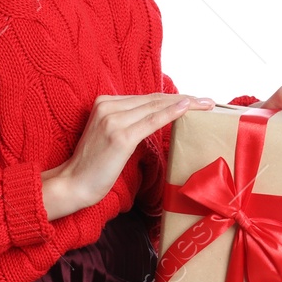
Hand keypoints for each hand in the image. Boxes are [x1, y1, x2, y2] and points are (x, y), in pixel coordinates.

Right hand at [41, 92, 214, 219]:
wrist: (73, 184)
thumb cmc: (92, 166)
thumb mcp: (108, 137)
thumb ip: (126, 123)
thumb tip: (153, 120)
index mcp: (104, 103)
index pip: (146, 98)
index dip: (171, 98)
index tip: (193, 100)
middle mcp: (108, 106)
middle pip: (153, 99)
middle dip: (183, 98)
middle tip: (208, 101)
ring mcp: (113, 119)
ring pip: (156, 106)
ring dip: (184, 104)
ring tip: (205, 104)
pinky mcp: (120, 136)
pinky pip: (152, 121)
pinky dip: (171, 113)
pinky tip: (187, 108)